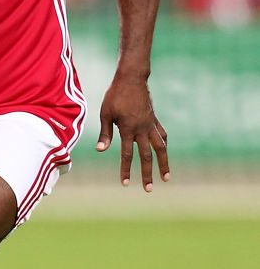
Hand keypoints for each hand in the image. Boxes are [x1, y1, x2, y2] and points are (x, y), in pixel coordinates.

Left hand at [96, 76, 168, 191]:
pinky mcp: (154, 119)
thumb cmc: (115, 95)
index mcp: (128, 129)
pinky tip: (164, 151)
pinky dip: (164, 144)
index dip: (126, 170)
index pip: (127, 154)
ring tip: (167, 178)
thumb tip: (100, 150)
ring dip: (164, 163)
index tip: (125, 183)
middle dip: (147, 174)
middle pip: (146, 156)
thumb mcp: (105, 113)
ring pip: (161, 148)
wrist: (131, 78)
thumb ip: (105, 133)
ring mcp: (150, 124)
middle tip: (149, 189)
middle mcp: (142, 129)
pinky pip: (162, 134)